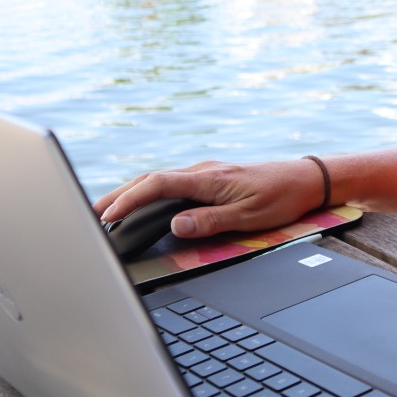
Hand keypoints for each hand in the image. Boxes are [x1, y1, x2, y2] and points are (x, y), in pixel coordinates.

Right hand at [92, 159, 324, 238]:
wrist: (306, 179)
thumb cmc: (281, 198)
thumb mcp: (249, 216)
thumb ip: (210, 221)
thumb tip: (175, 225)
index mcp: (209, 178)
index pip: (158, 184)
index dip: (130, 199)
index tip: (109, 215)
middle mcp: (203, 171)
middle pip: (150, 179)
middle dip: (118, 195)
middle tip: (90, 213)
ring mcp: (205, 173)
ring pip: (158, 180)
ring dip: (130, 193)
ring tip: (105, 211)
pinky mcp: (210, 178)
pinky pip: (170, 183)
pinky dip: (147, 192)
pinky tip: (140, 203)